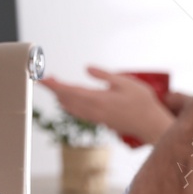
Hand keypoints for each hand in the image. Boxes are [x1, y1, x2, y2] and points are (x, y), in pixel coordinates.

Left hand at [40, 67, 181, 144]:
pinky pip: (77, 112)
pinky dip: (69, 104)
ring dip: (60, 96)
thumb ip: (104, 75)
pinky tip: (67, 100)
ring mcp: (95, 117)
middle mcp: (93, 110)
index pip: (69, 91)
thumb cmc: (141, 102)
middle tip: (44, 78)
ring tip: (54, 85)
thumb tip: (87, 68)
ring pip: (70, 107)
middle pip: (66, 99)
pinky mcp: (99, 121)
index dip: (54, 85)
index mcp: (97, 99)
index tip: (42, 79)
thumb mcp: (125, 82)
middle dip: (54, 89)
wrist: (150, 125)